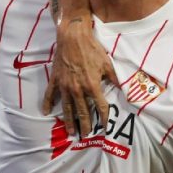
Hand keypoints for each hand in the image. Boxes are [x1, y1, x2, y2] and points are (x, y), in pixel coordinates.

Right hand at [41, 16, 118, 135]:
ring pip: (67, 108)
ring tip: (70, 131)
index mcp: (92, 86)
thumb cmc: (92, 49)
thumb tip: (125, 89)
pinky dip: (48, 104)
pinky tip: (47, 112)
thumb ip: (115, 78)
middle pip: (82, 112)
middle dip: (85, 125)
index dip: (104, 118)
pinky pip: (50, 95)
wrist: (73, 37)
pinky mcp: (56, 80)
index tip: (105, 127)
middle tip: (86, 135)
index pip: (100, 107)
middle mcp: (78, 89)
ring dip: (69, 121)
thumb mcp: (108, 64)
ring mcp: (65, 86)